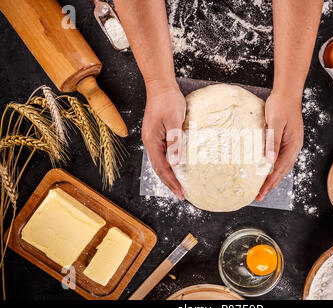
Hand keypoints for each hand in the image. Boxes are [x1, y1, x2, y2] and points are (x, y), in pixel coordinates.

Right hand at [142, 80, 185, 199]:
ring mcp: (153, 139)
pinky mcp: (157, 135)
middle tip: (181, 194)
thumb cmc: (168, 101)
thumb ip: (175, 141)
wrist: (161, 86)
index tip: (181, 192)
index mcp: (152, 141)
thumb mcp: (174, 121)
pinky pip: (162, 154)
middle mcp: (150, 143)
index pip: (162, 168)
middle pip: (159, 169)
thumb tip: (175, 162)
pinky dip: (169, 164)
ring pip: (160, 162)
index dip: (172, 181)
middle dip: (169, 182)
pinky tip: (176, 167)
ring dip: (169, 175)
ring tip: (178, 185)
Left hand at [256, 91, 303, 201]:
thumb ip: (272, 142)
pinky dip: (273, 168)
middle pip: (282, 171)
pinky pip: (280, 159)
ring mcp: (291, 144)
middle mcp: (294, 148)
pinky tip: (267, 169)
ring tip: (262, 187)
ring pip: (282, 166)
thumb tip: (269, 161)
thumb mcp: (275, 123)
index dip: (269, 182)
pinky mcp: (287, 140)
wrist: (287, 93)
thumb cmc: (281, 105)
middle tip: (259, 196)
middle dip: (270, 184)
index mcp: (292, 146)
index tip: (260, 193)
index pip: (279, 169)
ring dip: (272, 178)